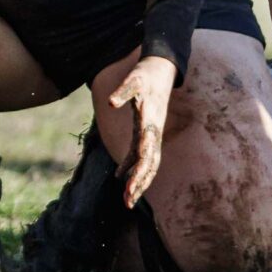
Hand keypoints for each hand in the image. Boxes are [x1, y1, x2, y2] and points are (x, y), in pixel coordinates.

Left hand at [106, 54, 176, 206]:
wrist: (161, 67)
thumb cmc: (146, 74)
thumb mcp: (133, 80)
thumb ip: (123, 91)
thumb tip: (110, 102)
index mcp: (150, 124)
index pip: (146, 155)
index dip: (138, 173)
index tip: (129, 189)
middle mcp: (153, 133)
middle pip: (150, 165)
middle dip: (139, 185)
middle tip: (127, 203)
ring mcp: (152, 133)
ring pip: (148, 163)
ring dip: (138, 181)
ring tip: (127, 200)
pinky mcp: (147, 130)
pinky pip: (140, 154)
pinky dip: (131, 166)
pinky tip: (118, 176)